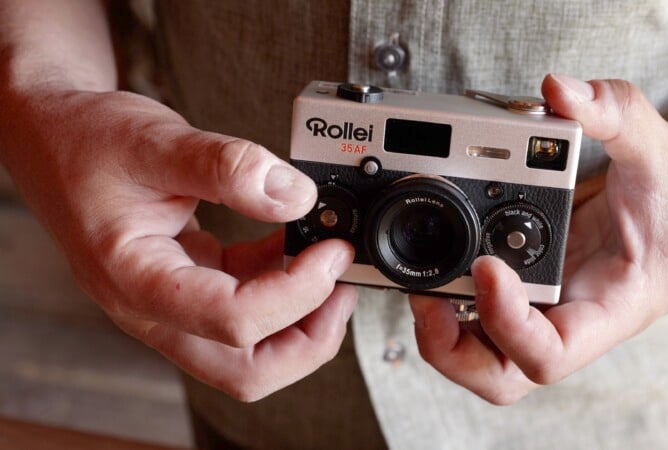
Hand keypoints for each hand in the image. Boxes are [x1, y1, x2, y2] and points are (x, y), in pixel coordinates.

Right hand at [0, 89, 356, 400]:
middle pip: (243, 369)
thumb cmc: (86, 142)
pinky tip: (295, 248)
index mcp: (136, 280)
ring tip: (328, 268)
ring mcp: (172, 301)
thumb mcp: (154, 140)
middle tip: (340, 291)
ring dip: (299, 320)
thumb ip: (227, 166)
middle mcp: (153, 306)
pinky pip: (244, 308)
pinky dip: (280, 287)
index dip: (296, 292)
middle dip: (306, 341)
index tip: (331, 251)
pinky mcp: (189, 284)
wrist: (56, 137)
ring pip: (246, 350)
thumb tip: (295, 196)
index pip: (231, 320)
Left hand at [408, 74, 667, 403]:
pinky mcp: (542, 284)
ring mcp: (555, 305)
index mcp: (611, 307)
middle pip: (503, 374)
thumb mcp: (662, 149)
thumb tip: (559, 89)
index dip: (506, 323)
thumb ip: (615, 112)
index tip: (487, 266)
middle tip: (426, 296)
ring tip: (422, 281)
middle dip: (453, 350)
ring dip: (446, 331)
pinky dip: (458, 298)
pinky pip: (488, 312)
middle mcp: (576, 317)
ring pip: (488, 352)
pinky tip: (445, 260)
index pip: (548, 354)